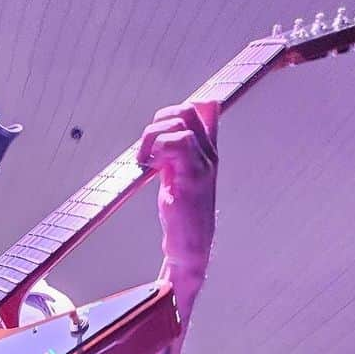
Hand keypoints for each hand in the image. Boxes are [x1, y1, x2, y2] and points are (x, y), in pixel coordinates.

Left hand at [137, 100, 218, 288]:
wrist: (190, 244)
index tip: (158, 130)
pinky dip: (159, 148)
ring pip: (180, 122)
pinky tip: (152, 167)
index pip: (204, 109)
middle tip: (147, 148)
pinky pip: (179, 143)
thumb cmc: (182, 214)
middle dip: (159, 120)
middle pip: (187, 110)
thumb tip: (159, 136)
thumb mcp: (176, 176)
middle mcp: (209, 153)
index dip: (177, 110)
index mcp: (206, 150)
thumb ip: (172, 155)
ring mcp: (204, 163)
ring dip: (154, 136)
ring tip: (146, 160)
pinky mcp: (194, 176)